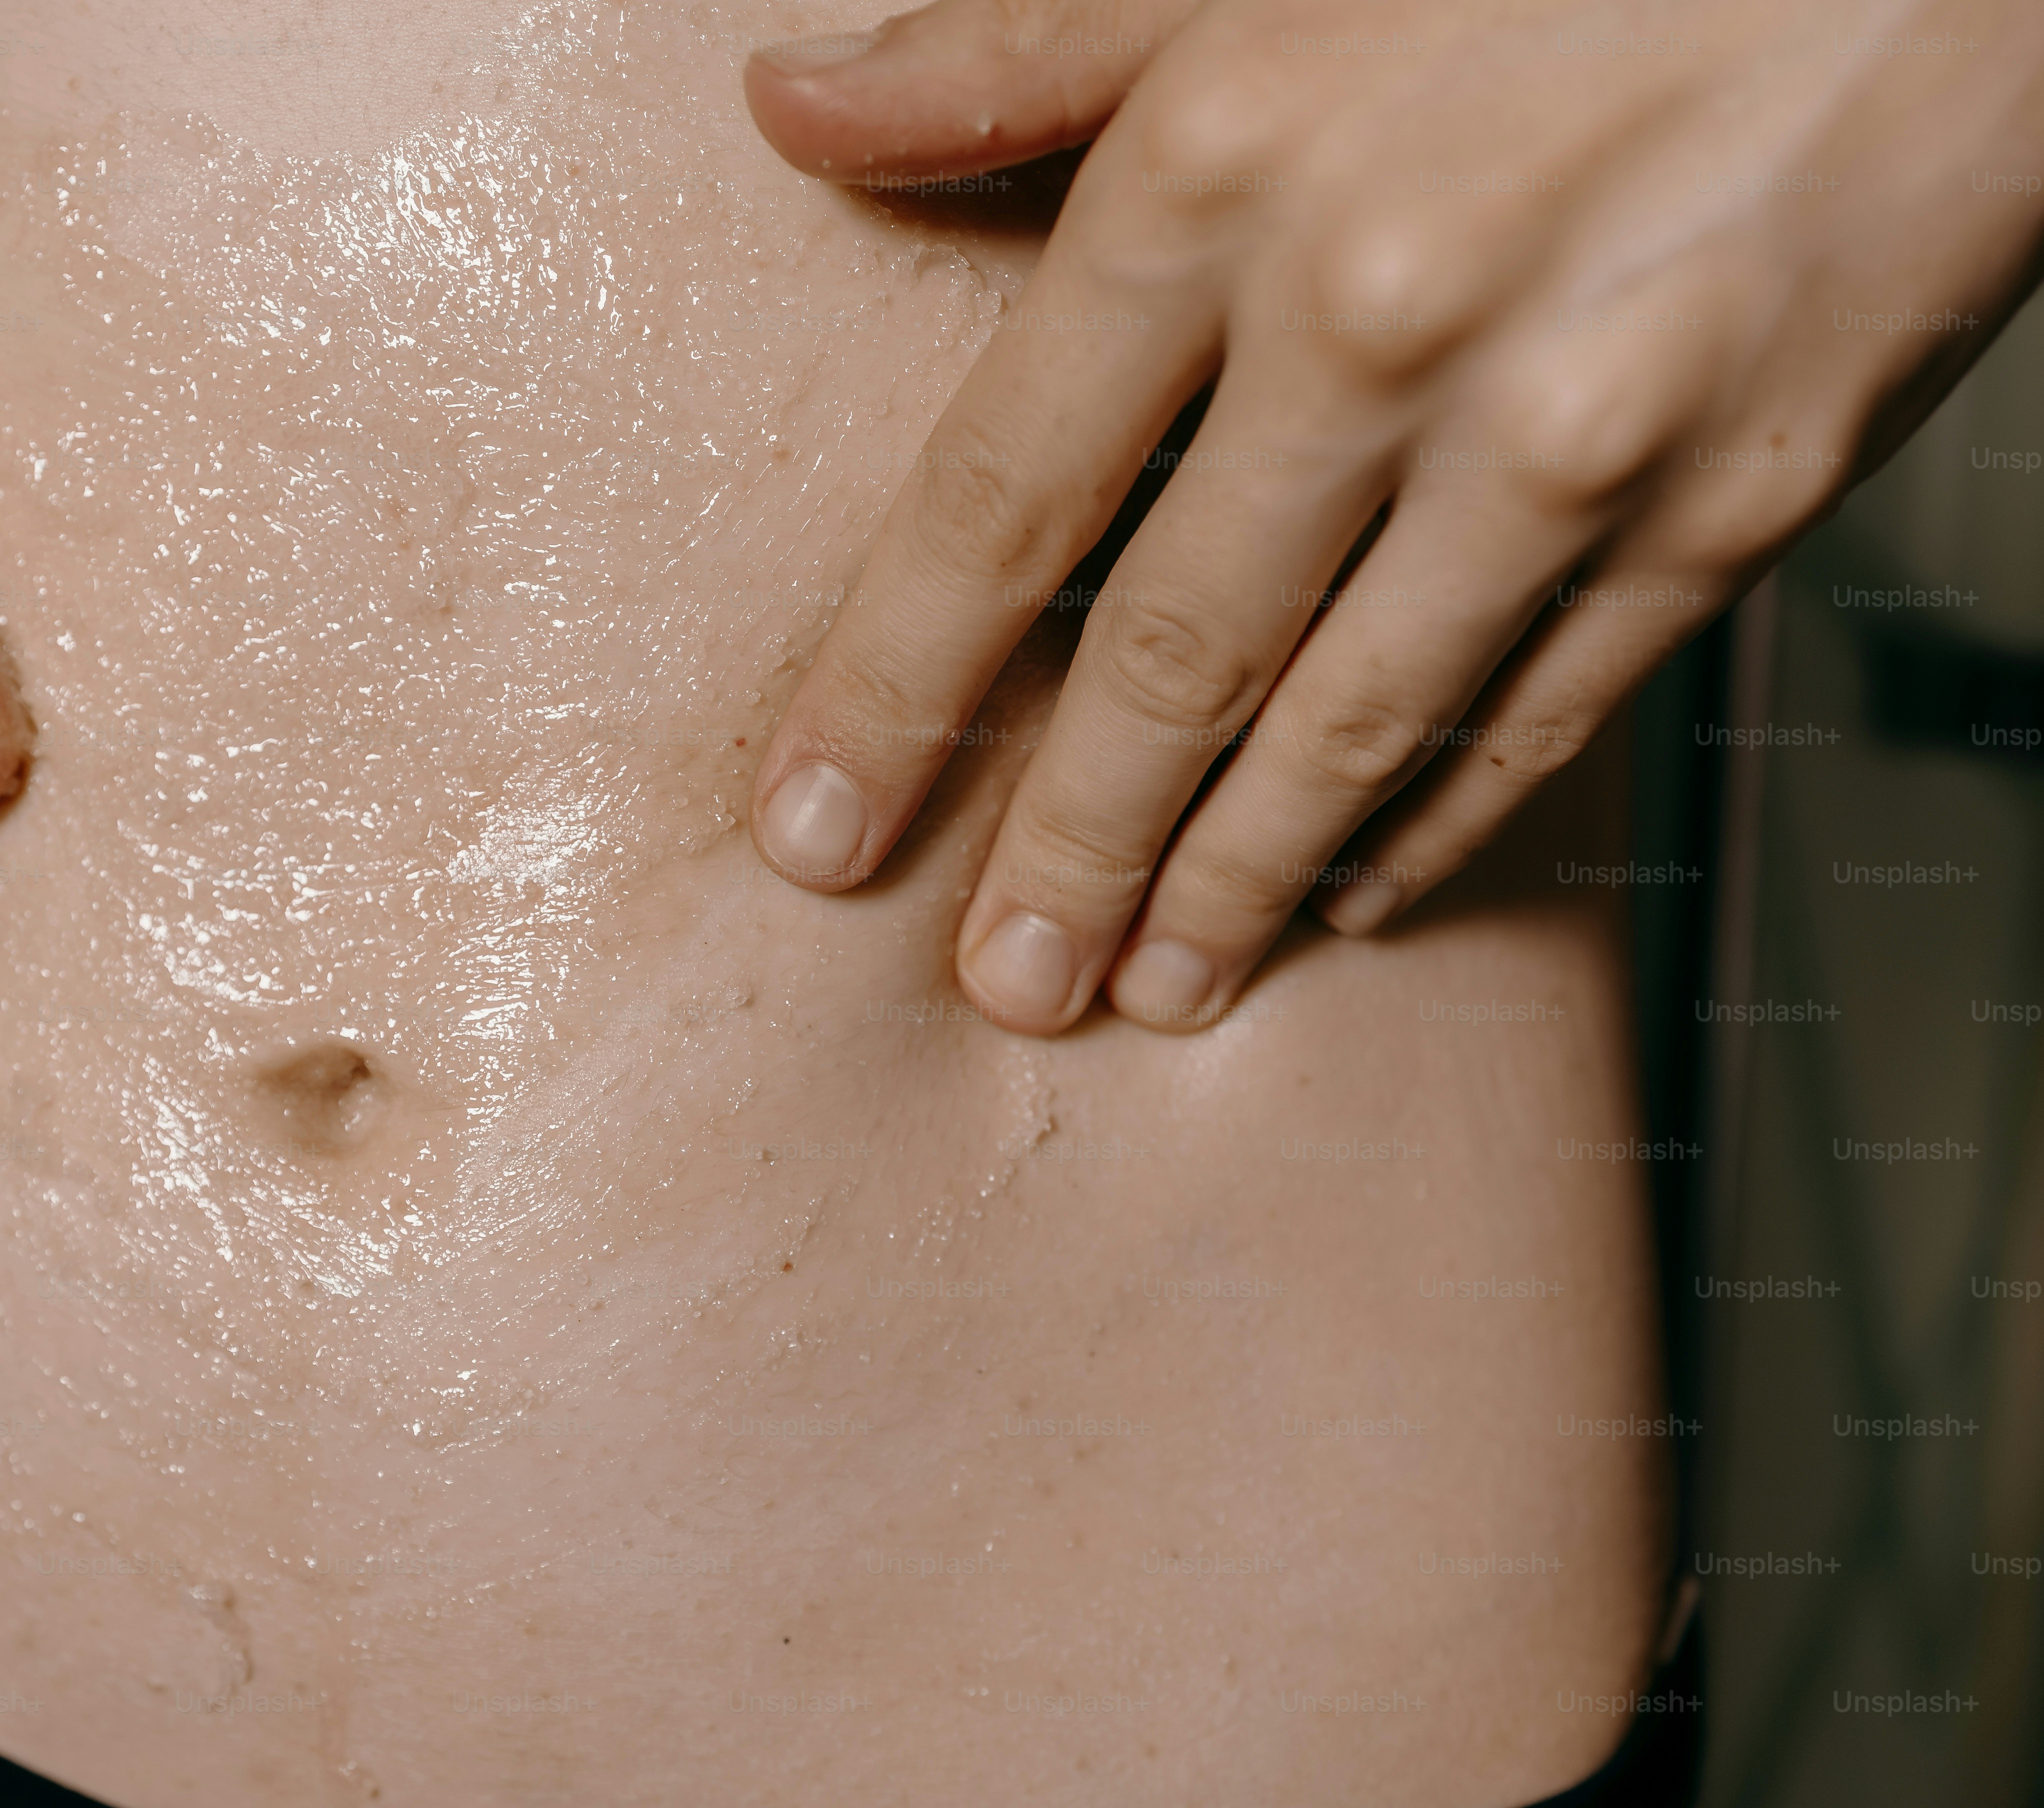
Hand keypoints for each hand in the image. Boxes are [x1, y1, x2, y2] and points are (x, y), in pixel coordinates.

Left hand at [745, 0, 2043, 1031]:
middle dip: (1066, 847)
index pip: (1000, 500)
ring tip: (1150, 992)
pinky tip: (1353, 895)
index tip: (814, 837)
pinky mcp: (1738, 486)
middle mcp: (1381, 315)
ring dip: (1234, 882)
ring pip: (1353, 721)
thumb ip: (1014, 51)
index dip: (892, 692)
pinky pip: (1547, 707)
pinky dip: (1437, 822)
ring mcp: (1571, 420)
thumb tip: (790, 107)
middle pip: (1170, 656)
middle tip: (1000, 984)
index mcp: (1222, 171)